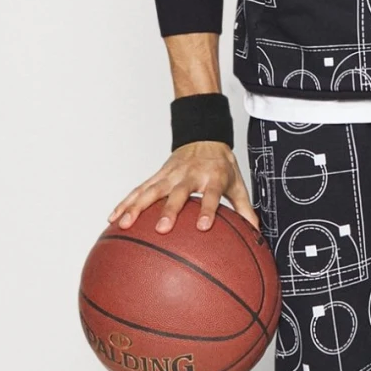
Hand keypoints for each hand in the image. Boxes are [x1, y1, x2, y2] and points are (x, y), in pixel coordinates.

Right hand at [108, 143, 258, 235]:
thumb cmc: (222, 165)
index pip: (211, 195)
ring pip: (151, 190)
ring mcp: (171, 175)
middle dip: (169, 210)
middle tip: (163, 228)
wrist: (204, 137)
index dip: (208, 210)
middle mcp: (189, 175)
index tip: (204, 227)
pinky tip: (114, 217)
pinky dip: (126, 202)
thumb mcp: (238, 184)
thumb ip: (245, 209)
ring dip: (137, 206)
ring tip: (125, 224)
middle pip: (178, 193)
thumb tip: (256, 234)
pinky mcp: (158, 176)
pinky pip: (139, 189)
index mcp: (213, 177)